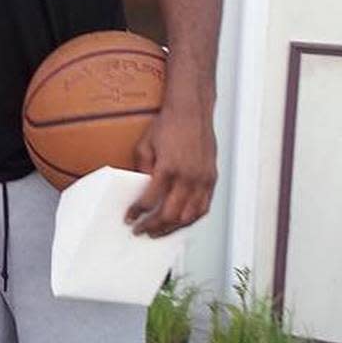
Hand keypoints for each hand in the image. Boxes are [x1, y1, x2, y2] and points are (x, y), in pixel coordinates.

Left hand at [126, 101, 216, 236]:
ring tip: (159, 232)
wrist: (192, 110)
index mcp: (168, 168)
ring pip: (189, 216)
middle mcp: (188, 176)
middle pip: (170, 214)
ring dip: (172, 228)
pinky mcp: (211, 178)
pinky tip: (180, 222)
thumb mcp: (145, 145)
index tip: (130, 219)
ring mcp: (202, 179)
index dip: (138, 213)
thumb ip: (141, 170)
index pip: (150, 201)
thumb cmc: (168, 124)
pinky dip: (191, 219)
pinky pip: (203, 207)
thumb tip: (139, 191)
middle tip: (141, 231)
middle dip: (153, 226)